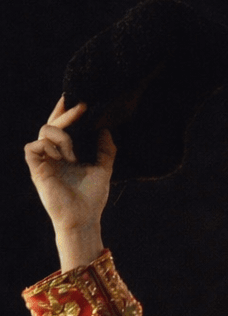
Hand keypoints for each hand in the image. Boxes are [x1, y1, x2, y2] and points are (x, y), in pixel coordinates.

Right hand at [24, 95, 110, 269]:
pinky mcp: (36, 169)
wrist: (84, 218)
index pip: (62, 125)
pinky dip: (47, 146)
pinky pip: (32, 147)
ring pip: (44, 131)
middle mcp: (53, 153)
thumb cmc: (92, 197)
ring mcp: (44, 160)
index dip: (65, 110)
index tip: (77, 97)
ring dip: (62, 137)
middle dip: (67, 113)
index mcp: (66, 152)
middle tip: (83, 107)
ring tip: (74, 154)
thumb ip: (106, 149)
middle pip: (52, 122)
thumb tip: (107, 128)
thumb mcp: (104, 168)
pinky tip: (62, 157)